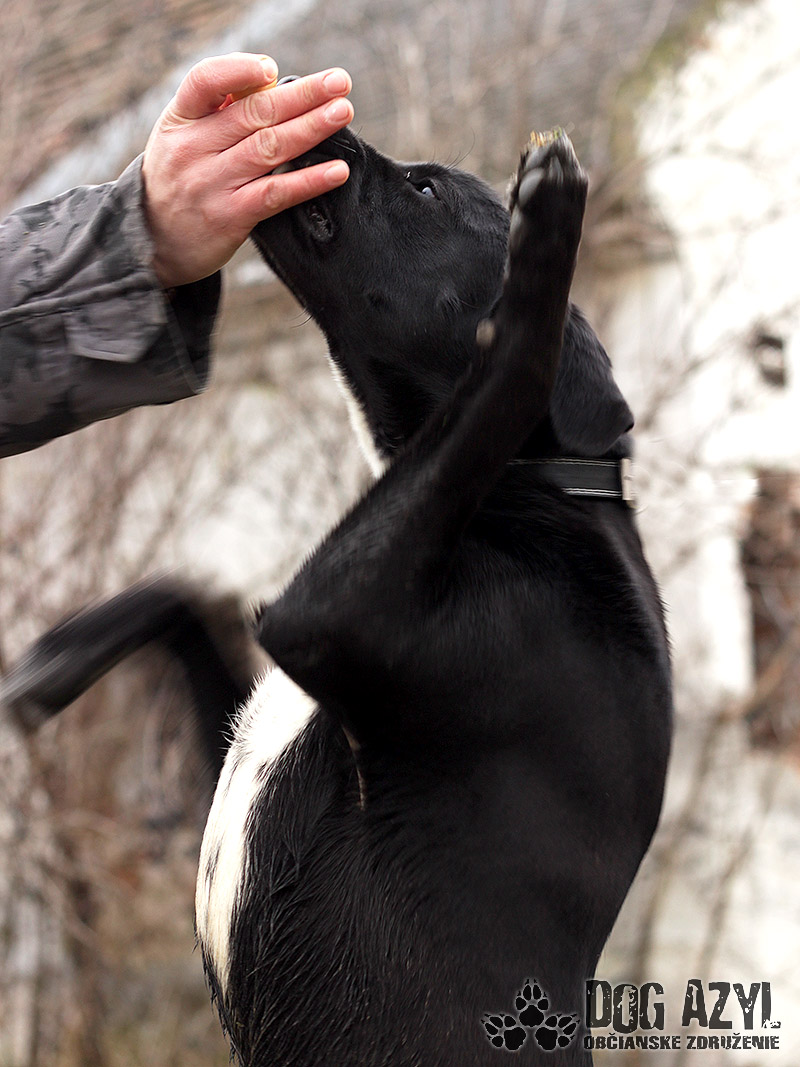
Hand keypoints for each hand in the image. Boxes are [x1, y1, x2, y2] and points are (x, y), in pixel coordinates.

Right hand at [141, 53, 353, 287]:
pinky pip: (275, 194)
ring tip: (343, 112)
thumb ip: (219, 111)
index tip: (272, 69)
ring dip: (311, 128)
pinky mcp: (230, 217)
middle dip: (301, 95)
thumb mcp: (182, 137)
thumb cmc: (179, 179)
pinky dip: (309, 181)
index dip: (239, 70)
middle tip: (338, 82)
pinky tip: (336, 171)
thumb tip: (270, 83)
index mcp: (180, 120)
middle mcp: (193, 149)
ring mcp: (211, 184)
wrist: (152, 241)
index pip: (205, 81)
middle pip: (253, 113)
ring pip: (269, 149)